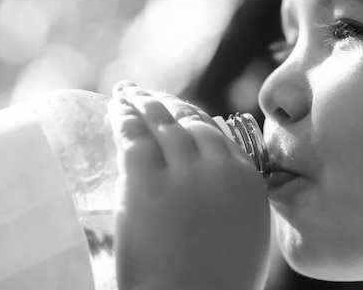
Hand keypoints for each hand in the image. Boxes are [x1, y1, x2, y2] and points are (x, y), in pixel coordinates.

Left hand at [108, 81, 270, 289]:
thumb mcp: (247, 234)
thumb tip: (220, 175)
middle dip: (166, 103)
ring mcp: (183, 174)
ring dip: (142, 102)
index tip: (177, 110)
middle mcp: (218, 169)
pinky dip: (123, 117)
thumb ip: (236, 197)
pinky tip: (116, 107)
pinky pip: (134, 137)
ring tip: (128, 93)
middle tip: (148, 94)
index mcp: (246, 180)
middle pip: (189, 121)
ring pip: (161, 121)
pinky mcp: (147, 183)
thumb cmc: (219, 282)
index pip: (216, 134)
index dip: (192, 117)